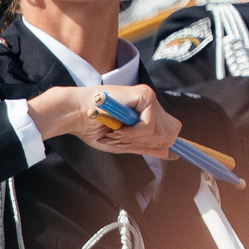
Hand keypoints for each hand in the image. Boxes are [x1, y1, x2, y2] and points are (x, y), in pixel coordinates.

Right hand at [29, 82, 185, 154]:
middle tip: (124, 136)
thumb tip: (171, 153)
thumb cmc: (95, 128)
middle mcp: (151, 102)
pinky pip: (149, 125)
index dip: (159, 142)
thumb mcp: (125, 143)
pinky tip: (119, 126)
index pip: (172, 130)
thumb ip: (147, 147)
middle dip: (148, 142)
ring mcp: (149, 97)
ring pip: (161, 131)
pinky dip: (133, 132)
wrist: (76, 114)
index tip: (135, 142)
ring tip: (118, 130)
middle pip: (171, 132)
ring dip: (136, 138)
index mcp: (148, 111)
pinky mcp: (145, 95)